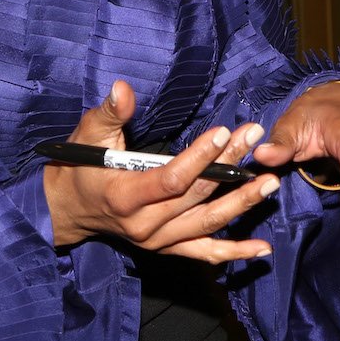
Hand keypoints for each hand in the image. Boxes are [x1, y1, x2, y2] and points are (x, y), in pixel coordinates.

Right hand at [43, 80, 281, 262]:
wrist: (69, 210)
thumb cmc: (81, 166)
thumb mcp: (89, 134)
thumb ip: (110, 112)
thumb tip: (122, 87)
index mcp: (126, 197)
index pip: (170, 179)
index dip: (199, 158)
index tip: (224, 132)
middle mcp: (144, 225)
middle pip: (195, 195)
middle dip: (228, 165)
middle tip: (254, 137)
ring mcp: (159, 241)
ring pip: (207, 222)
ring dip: (242, 203)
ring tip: (271, 182)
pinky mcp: (169, 248)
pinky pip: (204, 253)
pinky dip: (234, 252)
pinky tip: (262, 248)